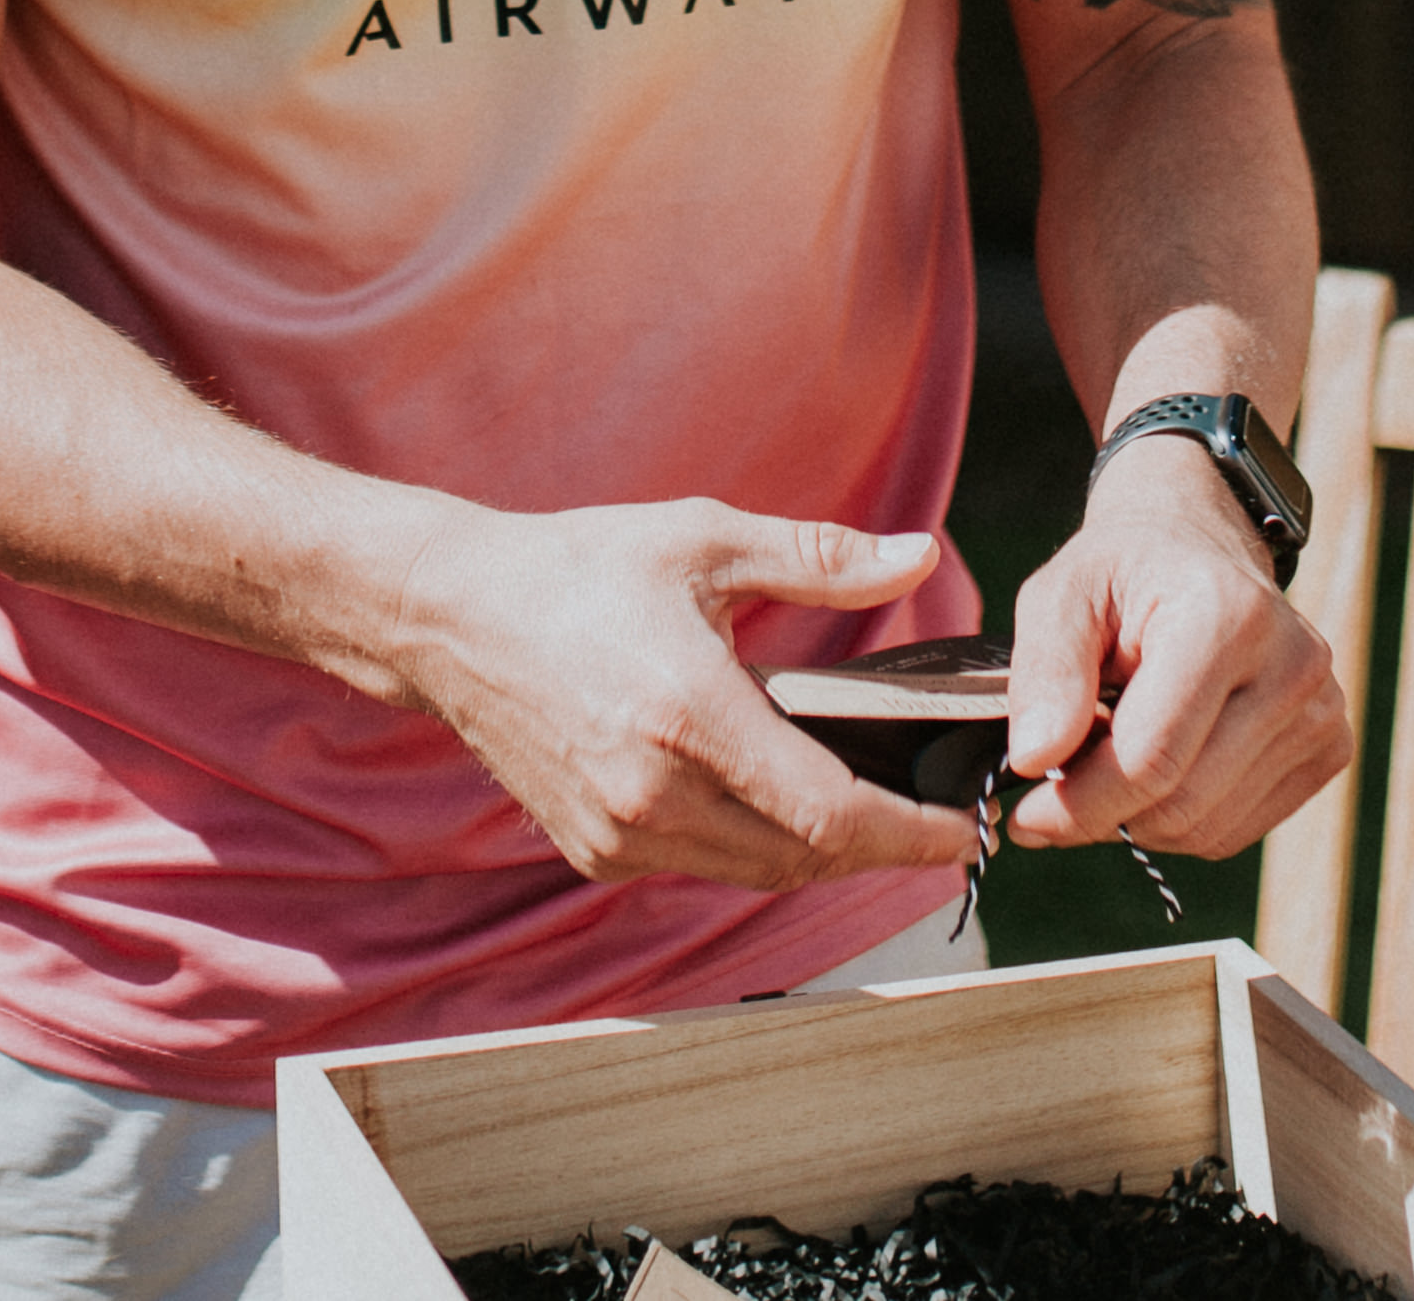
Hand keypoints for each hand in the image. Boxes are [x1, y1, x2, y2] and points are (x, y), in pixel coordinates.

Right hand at [377, 500, 975, 888]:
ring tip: (875, 818)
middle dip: (879, 849)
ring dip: (820, 854)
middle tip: (935, 827)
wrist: (451, 617)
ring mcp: (617, 834)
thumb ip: (820, 559)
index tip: (962, 831)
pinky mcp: (594, 853)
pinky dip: (753, 847)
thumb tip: (917, 558)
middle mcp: (652, 792)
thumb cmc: (578, 569)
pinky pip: (702, 865)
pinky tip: (780, 807)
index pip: (828, 815)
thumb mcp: (704, 541)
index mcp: (689, 715)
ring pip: (755, 872)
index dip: (907, 834)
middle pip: (802, 859)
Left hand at [1002, 431, 1350, 857]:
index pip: (1151, 757)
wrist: (1200, 547)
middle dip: (1101, 816)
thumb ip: (1045, 671)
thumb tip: (1034, 759)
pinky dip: (1182, 821)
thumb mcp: (1062, 594)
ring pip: (1208, 829)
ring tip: (1105, 767)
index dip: (1078, 805)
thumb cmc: (1124, 571)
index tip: (1024, 816)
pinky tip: (1157, 772)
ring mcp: (1322, 710)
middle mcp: (1293, 664)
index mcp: (1228, 616)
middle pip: (1182, 803)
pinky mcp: (1329, 746)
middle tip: (1052, 798)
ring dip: (1139, 821)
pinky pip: (1237, 830)